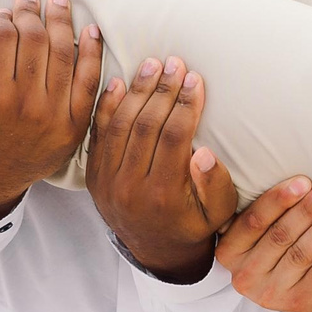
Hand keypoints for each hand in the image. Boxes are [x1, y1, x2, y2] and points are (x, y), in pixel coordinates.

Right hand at [0, 0, 105, 225]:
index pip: (2, 37)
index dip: (4, 17)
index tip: (4, 11)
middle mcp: (23, 104)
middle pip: (34, 41)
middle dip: (32, 12)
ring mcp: (53, 115)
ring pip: (63, 55)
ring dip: (63, 22)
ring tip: (60, 2)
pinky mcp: (75, 125)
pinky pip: (89, 81)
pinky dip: (93, 52)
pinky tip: (91, 30)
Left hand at [88, 54, 238, 280]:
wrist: (155, 248)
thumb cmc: (194, 223)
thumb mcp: (219, 212)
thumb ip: (214, 184)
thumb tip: (203, 153)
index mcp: (163, 195)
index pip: (174, 138)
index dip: (186, 105)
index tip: (196, 79)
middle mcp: (130, 188)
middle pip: (145, 126)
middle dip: (163, 90)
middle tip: (175, 63)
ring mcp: (106, 181)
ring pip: (119, 125)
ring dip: (136, 91)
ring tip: (152, 64)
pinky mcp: (93, 174)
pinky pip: (97, 134)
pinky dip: (107, 106)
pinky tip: (119, 82)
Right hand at [215, 176, 311, 311]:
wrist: (307, 293)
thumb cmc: (282, 245)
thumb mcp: (260, 228)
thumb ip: (250, 199)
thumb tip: (214, 153)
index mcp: (229, 251)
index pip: (253, 221)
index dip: (278, 200)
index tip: (304, 181)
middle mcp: (244, 275)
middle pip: (280, 236)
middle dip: (308, 209)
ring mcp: (271, 294)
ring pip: (301, 254)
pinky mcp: (299, 304)